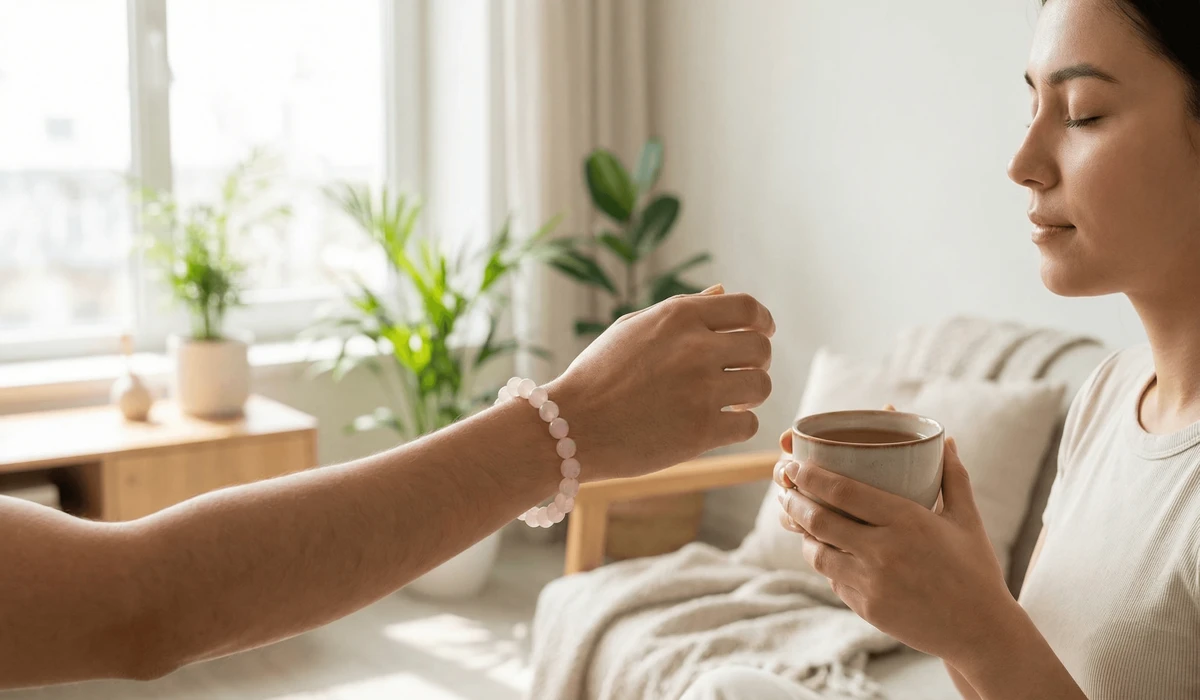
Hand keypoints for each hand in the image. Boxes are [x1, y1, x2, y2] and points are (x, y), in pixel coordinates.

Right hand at [550, 285, 773, 480]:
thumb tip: (722, 291)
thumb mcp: (632, 328)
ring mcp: (701, 390)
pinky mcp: (702, 431)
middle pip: (761, 347)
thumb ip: (682, 309)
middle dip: (757, 361)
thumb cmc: (597, 376)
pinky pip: (748, 424)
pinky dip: (738, 425)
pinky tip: (718, 425)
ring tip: (731, 400)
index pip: (748, 308)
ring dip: (750, 394)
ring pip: (761, 386)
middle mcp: (695, 348)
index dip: (762, 321)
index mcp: (679, 316)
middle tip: (741, 374)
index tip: (761, 332)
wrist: (570, 426)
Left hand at [773, 435, 1017, 666]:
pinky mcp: (866, 608)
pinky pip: (833, 579)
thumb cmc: (976, 569)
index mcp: (906, 520)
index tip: (794, 464)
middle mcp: (883, 551)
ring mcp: (871, 583)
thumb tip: (945, 440)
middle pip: (818, 519)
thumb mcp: (967, 519)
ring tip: (796, 517)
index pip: (842, 491)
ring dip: (802, 533)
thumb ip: (952, 476)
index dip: (810, 476)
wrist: (982, 632)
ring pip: (817, 552)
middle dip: (793, 500)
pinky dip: (825, 562)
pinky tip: (824, 549)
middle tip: (784, 487)